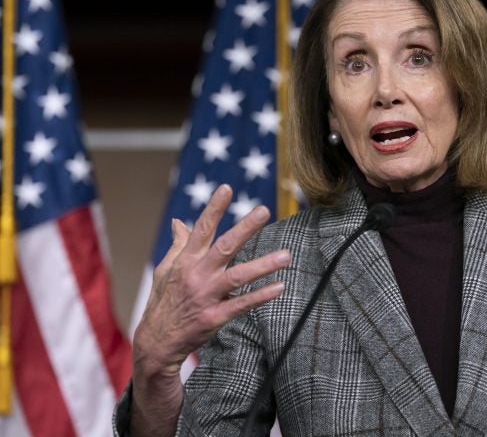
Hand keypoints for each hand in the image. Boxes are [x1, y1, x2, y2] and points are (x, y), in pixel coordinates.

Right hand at [133, 184, 288, 377]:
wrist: (156, 342)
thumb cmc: (164, 301)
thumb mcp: (165, 270)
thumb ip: (178, 245)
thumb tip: (178, 221)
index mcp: (186, 261)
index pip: (201, 229)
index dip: (214, 208)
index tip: (226, 188)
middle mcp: (197, 275)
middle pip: (224, 247)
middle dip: (245, 228)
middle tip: (264, 210)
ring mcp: (206, 296)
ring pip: (238, 276)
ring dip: (263, 265)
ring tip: (286, 255)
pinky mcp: (214, 317)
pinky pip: (242, 304)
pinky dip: (261, 295)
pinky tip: (280, 286)